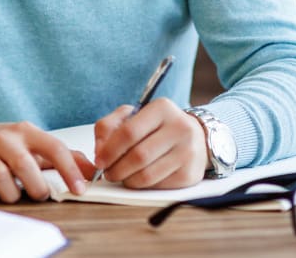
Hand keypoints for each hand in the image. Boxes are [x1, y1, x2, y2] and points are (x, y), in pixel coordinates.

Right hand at [0, 122, 93, 203]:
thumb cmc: (3, 145)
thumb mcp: (33, 144)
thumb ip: (63, 156)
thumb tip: (92, 170)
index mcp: (25, 132)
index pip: (53, 147)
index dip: (69, 170)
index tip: (79, 189)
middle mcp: (4, 140)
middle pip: (25, 165)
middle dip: (37, 187)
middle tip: (39, 193)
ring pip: (2, 180)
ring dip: (12, 194)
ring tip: (12, 191)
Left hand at [93, 98, 208, 188]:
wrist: (195, 138)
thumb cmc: (157, 127)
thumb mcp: (133, 116)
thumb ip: (109, 126)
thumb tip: (99, 151)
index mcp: (162, 108)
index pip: (129, 132)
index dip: (110, 150)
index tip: (99, 161)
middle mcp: (180, 127)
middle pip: (138, 156)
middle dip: (116, 169)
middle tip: (108, 173)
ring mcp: (188, 151)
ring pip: (147, 175)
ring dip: (127, 180)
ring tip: (122, 177)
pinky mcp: (190, 173)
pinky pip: (157, 186)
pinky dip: (142, 186)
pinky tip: (139, 179)